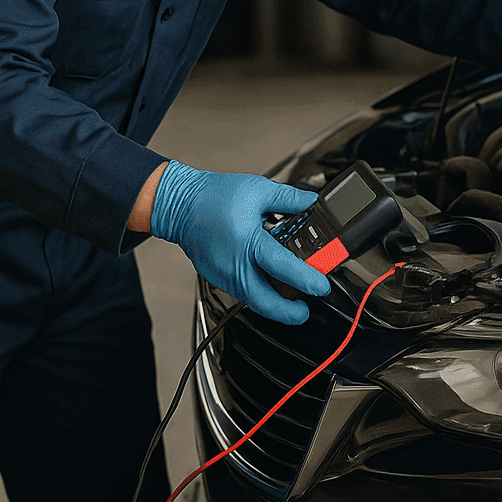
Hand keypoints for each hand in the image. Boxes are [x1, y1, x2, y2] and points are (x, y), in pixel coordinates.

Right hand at [150, 160, 330, 322]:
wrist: (179, 204)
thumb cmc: (213, 197)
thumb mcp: (257, 189)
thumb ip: (288, 198)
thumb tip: (310, 202)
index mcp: (249, 242)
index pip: (284, 268)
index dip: (307, 279)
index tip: (322, 286)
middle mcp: (235, 265)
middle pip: (266, 302)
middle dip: (289, 313)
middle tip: (305, 310)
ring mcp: (224, 275)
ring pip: (253, 301)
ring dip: (274, 305)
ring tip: (292, 299)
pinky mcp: (217, 278)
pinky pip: (242, 294)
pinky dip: (259, 294)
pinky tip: (270, 285)